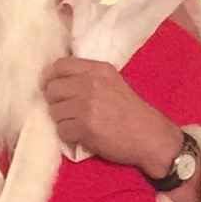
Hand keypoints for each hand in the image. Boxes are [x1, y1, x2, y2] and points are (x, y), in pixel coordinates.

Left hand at [41, 58, 179, 174]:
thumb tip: (57, 80)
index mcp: (97, 69)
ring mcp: (86, 106)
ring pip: (54, 111)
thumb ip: (88, 77)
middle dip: (55, 101)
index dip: (51, 78)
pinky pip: (61, 130)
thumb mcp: (112, 82)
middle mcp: (90, 84)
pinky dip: (68, 136)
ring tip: (77, 124)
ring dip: (62, 120)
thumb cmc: (131, 111)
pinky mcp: (84, 127)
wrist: (149, 136)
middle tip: (67, 110)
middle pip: (52, 89)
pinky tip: (81, 136)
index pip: (59, 65)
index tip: (53, 88)